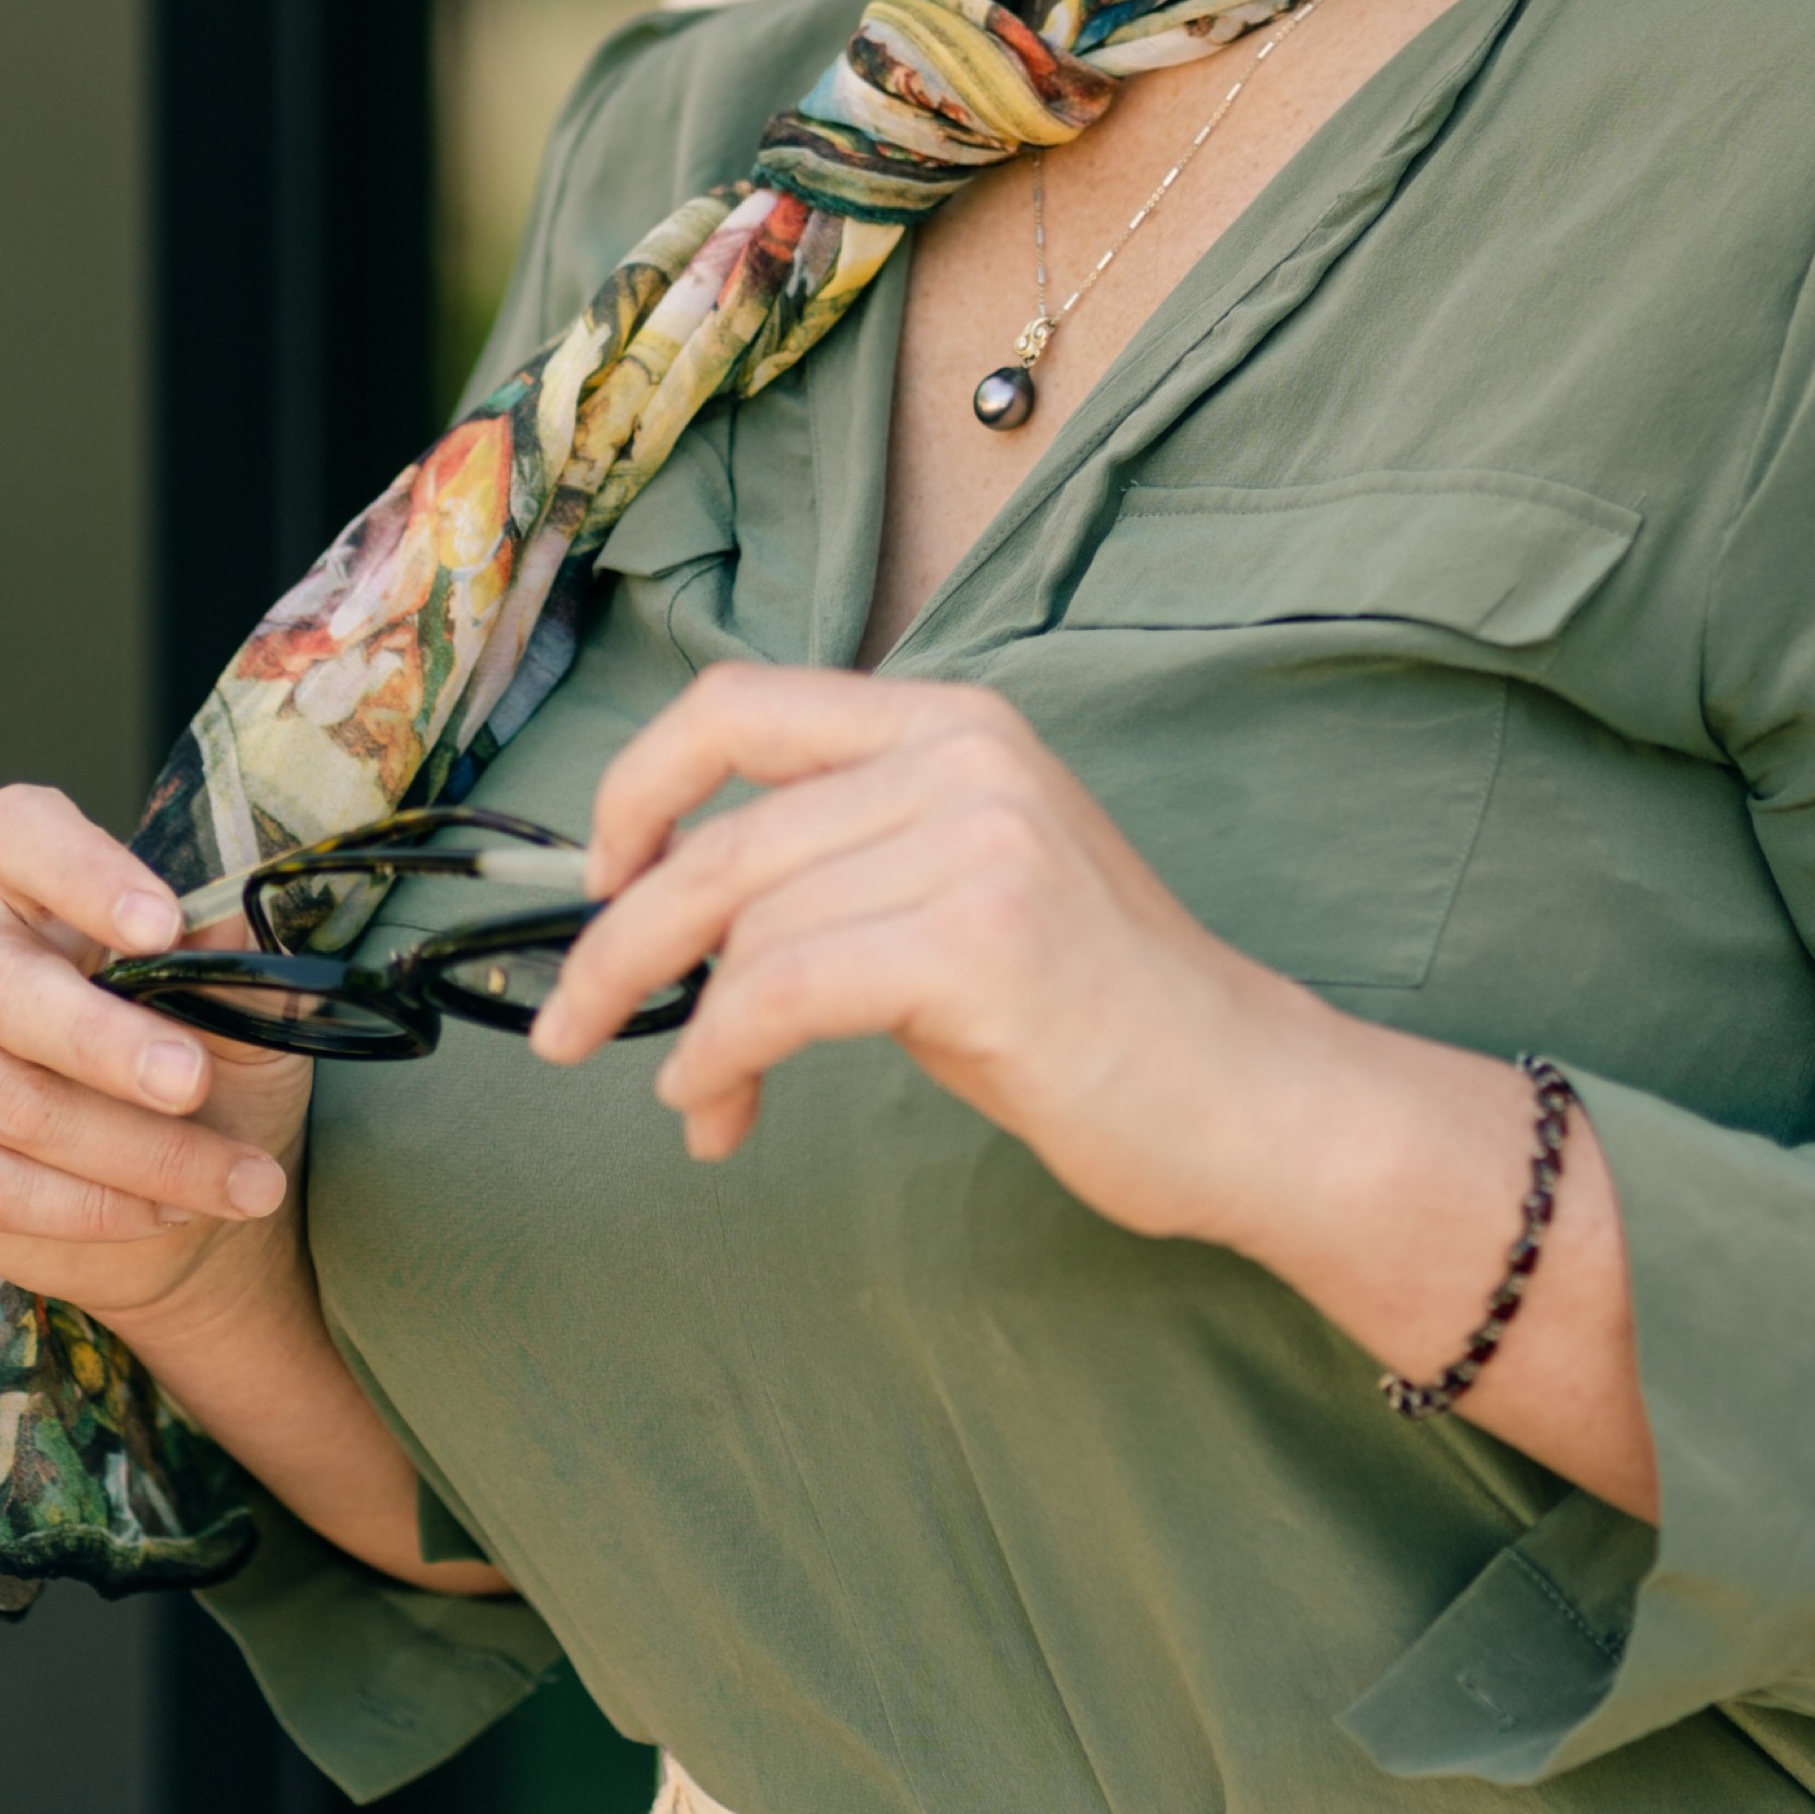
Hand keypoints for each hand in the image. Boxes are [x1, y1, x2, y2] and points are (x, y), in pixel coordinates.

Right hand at [0, 784, 308, 1328]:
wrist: (187, 1207)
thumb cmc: (214, 1075)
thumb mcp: (248, 1016)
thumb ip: (235, 962)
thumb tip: (240, 904)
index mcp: (34, 886)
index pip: (21, 834)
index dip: (82, 870)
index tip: (163, 926)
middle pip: (5, 983)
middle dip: (106, 1042)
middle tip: (193, 1082)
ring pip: (10, 1097)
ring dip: (135, 1149)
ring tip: (238, 1179)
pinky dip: (84, 1205)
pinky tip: (162, 1212)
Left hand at [529, 666, 1310, 1241]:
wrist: (1247, 1095)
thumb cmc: (1093, 1013)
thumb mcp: (958, 888)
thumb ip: (836, 866)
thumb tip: (668, 914)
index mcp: (950, 722)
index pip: (737, 705)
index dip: (638, 785)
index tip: (598, 875)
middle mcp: (962, 755)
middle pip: (722, 838)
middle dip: (620, 942)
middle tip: (567, 1029)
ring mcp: (979, 839)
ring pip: (745, 929)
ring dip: (686, 1031)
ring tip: (701, 1103)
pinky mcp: (982, 941)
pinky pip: (781, 997)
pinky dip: (721, 1059)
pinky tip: (714, 1108)